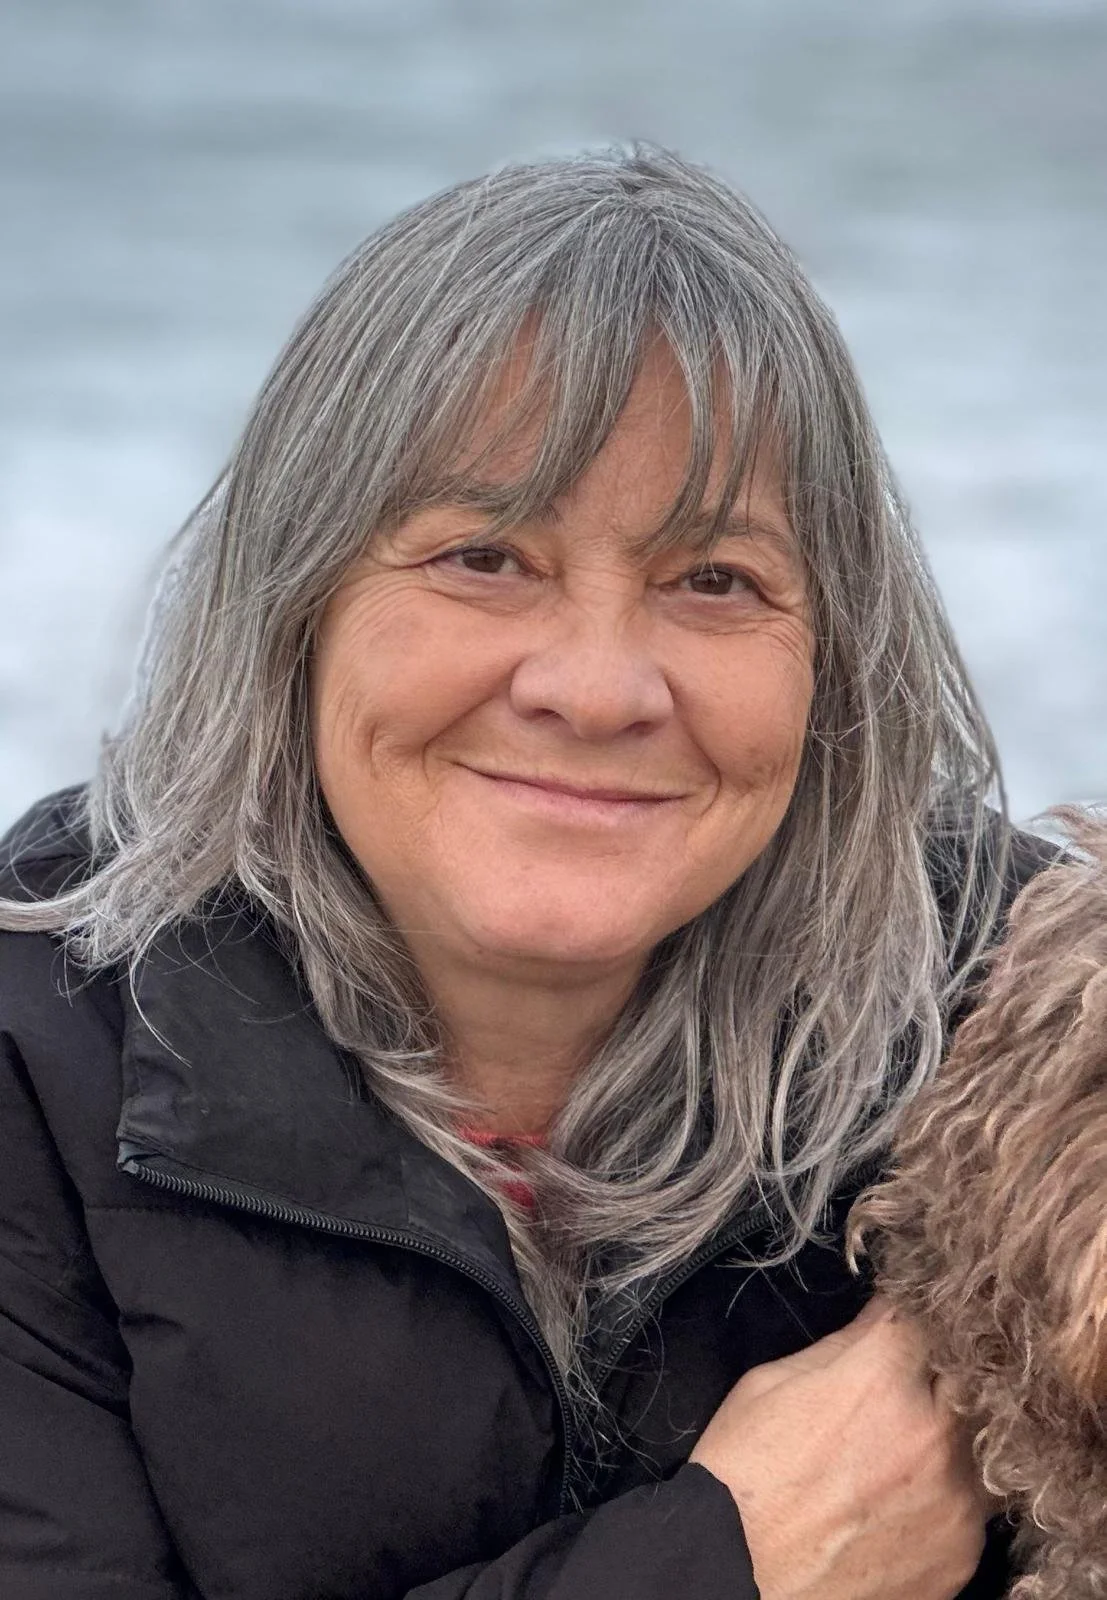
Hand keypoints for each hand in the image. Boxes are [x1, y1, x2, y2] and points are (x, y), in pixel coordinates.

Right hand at [689, 1297, 988, 1599]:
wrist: (733, 1579)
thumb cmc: (740, 1479)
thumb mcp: (771, 1383)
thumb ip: (843, 1344)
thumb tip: (884, 1316)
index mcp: (879, 1378)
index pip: (927, 1314)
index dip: (911, 1314)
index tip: (901, 1324)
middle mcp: (930, 1433)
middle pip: (969, 1375)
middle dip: (939, 1372)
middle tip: (903, 1386)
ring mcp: (954, 1500)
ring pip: (981, 1442)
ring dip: (950, 1434)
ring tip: (900, 1450)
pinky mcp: (961, 1554)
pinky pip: (974, 1504)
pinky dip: (946, 1494)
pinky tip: (900, 1499)